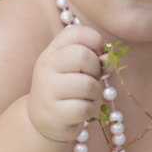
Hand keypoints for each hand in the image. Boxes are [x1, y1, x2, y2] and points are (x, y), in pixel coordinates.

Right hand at [26, 24, 103, 142]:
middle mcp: (45, 67)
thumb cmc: (65, 88)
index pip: (77, 33)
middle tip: (90, 79)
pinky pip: (84, 108)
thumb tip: (110, 58)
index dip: (95, 41)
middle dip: (96, 69)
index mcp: (52, 51)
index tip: (97, 55)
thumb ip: (93, 58)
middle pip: (83, 56)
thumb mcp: (75, 68)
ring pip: (88, 85)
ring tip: (85, 96)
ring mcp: (47, 90)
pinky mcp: (53, 113)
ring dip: (94, 93)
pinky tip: (79, 110)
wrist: (42, 118)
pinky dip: (89, 110)